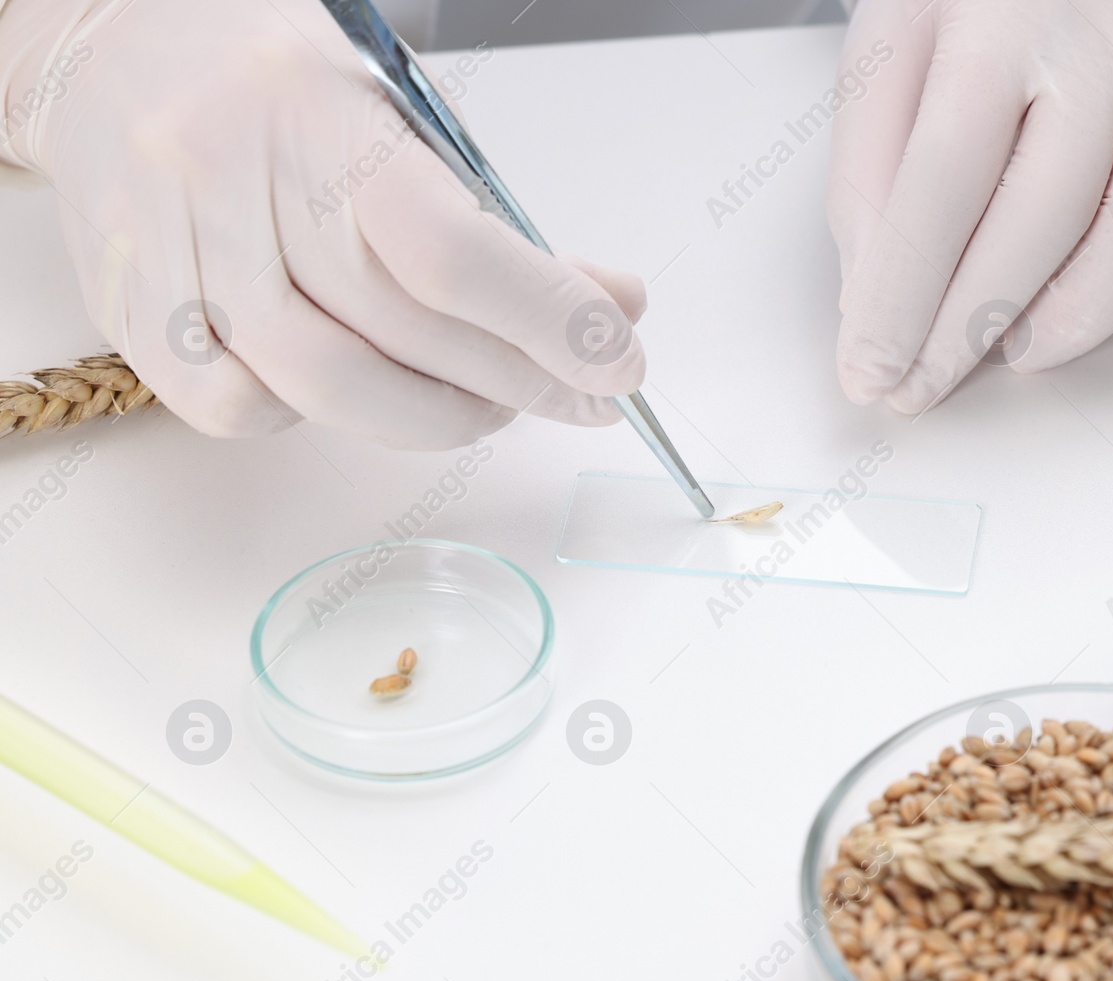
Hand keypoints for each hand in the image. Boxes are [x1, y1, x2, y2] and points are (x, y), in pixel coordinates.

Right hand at [0, 0, 645, 447]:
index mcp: (318, 113)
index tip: (618, 365)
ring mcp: (171, 252)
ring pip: (326, 388)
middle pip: (403, 332)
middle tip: (581, 395)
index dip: (548, 322)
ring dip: (436, 417)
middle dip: (521, 381)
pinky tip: (362, 385)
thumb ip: (502, 219)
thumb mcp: (403, 118)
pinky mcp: (132, 313)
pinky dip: (322, 419)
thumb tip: (610, 308)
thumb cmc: (285, 88)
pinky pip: (244, 410)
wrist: (114, 49)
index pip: (453, 250)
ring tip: (489, 406)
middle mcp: (233, 179)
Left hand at [828, 0, 1112, 412]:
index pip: (943, 183)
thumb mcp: (880, 63)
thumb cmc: (964, 2)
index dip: (906, 297)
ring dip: (1087, 306)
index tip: (874, 371)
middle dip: (977, 324)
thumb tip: (876, 304)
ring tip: (1020, 348)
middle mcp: (1099, 34)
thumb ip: (868, 179)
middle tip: (927, 383)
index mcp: (992, 18)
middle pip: (1049, 210)